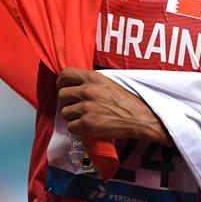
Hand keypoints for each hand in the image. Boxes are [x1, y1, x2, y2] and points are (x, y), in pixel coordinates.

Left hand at [57, 68, 171, 144]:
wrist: (139, 117)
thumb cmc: (126, 101)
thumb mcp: (108, 82)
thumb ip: (92, 82)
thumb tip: (76, 85)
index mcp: (93, 78)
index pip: (66, 73)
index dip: (61, 81)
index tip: (62, 86)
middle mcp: (87, 91)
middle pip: (61, 94)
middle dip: (65, 101)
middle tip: (72, 105)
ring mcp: (86, 107)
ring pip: (64, 112)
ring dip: (71, 116)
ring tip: (81, 117)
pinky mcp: (87, 124)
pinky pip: (70, 127)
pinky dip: (76, 128)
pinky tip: (85, 127)